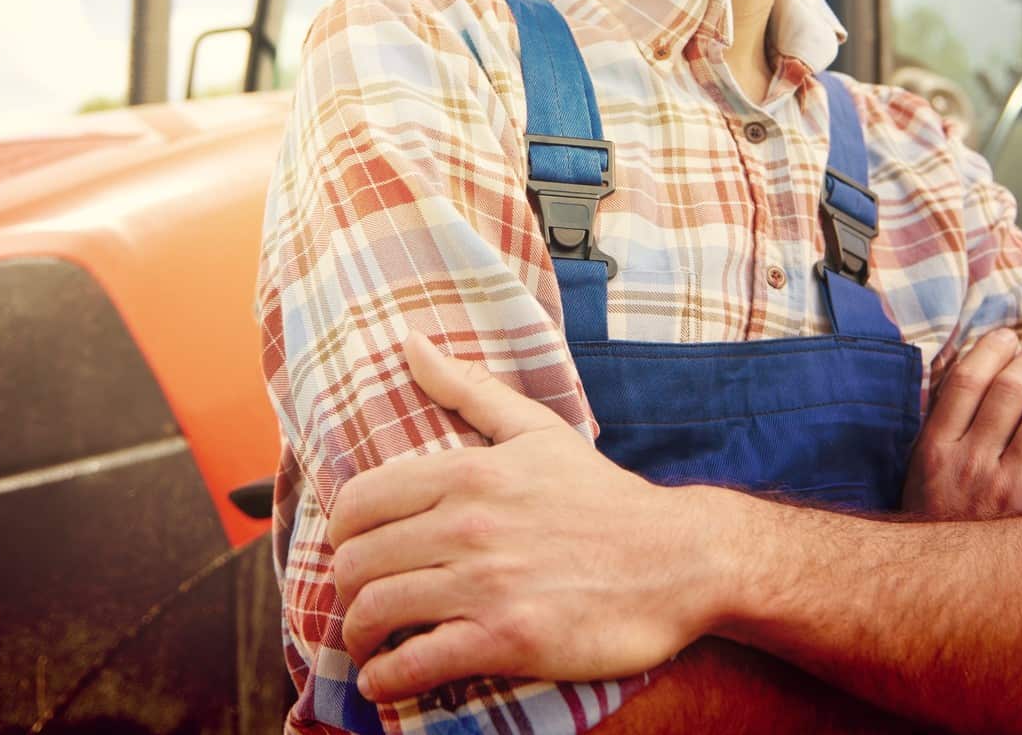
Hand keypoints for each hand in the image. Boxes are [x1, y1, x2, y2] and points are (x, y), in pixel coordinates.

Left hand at [327, 331, 703, 702]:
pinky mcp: (507, 638)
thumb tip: (410, 341)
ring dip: (358, 635)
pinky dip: (387, 677)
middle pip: (359, 560)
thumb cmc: (603, 496)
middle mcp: (468, 523)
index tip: (353, 550)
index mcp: (468, 472)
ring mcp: (486, 582)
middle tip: (358, 603)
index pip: (361, 501)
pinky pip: (417, 661)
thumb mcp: (537, 429)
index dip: (342, 533)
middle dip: (345, 588)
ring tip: (368, 645)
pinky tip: (384, 680)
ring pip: (377, 609)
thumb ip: (468, 387)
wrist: (679, 560)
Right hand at [902, 328, 1021, 518]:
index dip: (990, 349)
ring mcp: (1006, 488)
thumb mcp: (919, 471)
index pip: (965, 380)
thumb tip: (966, 372)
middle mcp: (970, 463)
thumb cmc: (937, 517)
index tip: (1007, 336)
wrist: (948, 585)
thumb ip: (940, 425)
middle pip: (1009, 391)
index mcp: (935, 448)